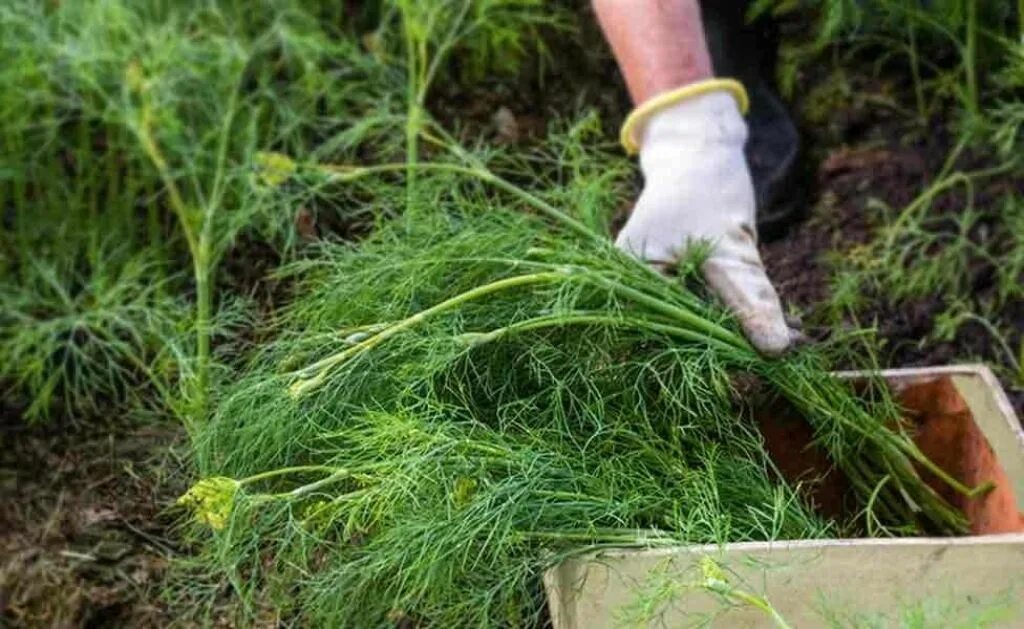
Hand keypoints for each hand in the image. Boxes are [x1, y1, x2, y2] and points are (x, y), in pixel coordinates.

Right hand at [615, 90, 793, 354]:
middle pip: (684, 334)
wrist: (700, 151)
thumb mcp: (730, 248)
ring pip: (702, 324)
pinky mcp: (682, 282)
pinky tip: (779, 325)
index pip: (665, 337)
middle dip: (732, 346)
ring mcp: (658, 286)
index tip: (755, 365)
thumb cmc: (704, 190)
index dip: (707, 355)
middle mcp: (636, 290)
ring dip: (742, 332)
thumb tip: (777, 351)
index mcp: (629, 284)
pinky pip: (710, 309)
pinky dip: (741, 315)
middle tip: (784, 352)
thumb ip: (748, 300)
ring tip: (790, 340)